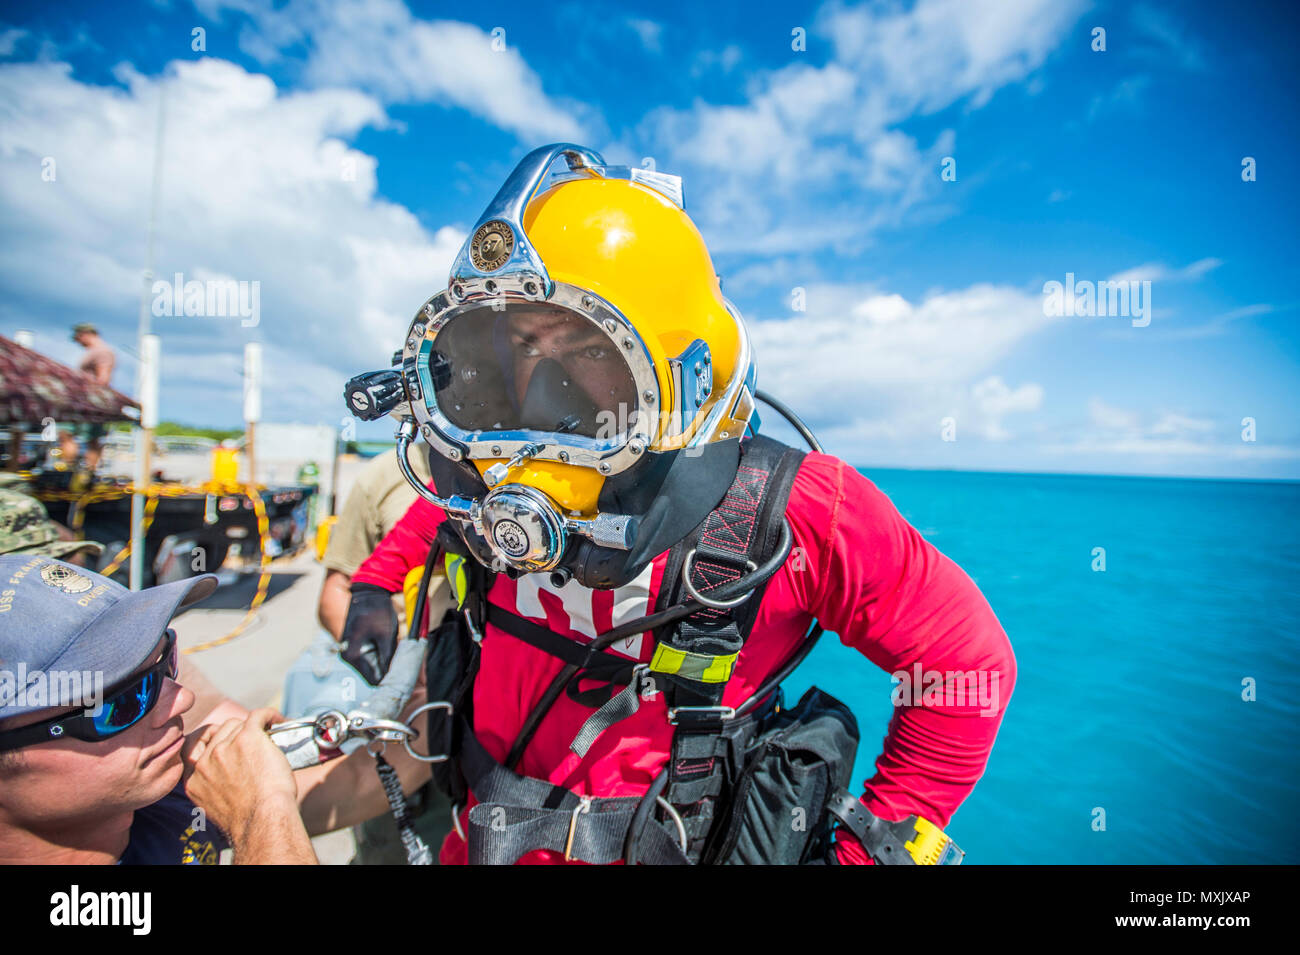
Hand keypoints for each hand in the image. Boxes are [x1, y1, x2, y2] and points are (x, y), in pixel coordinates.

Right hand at [182, 707, 297, 843]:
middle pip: (220, 732)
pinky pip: (258, 716)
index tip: (222, 740)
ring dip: (254, 727)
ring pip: (239, 723)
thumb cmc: (249, 820)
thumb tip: (227, 774)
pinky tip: (278, 721)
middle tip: (254, 742)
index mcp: (193, 780)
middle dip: (236, 733)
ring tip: (270, 733)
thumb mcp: (215, 806)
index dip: (208, 740)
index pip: (191, 747)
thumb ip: (213, 786)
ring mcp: (224, 748)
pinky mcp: (247, 737)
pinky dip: (270, 716)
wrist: (263, 819)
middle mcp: (204, 762)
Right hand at [340, 584, 398, 684]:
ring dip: (387, 662)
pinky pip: (373, 657)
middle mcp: (349, 657)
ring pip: (374, 666)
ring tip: (397, 650)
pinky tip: (391, 645)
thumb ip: (389, 656)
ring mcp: (352, 652)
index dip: (391, 679)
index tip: (405, 675)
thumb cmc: (376, 611)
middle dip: (390, 670)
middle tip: (405, 664)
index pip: (374, 680)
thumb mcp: (386, 634)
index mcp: (353, 656)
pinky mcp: (357, 647)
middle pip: (374, 674)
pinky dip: (383, 654)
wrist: (367, 592)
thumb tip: (395, 675)